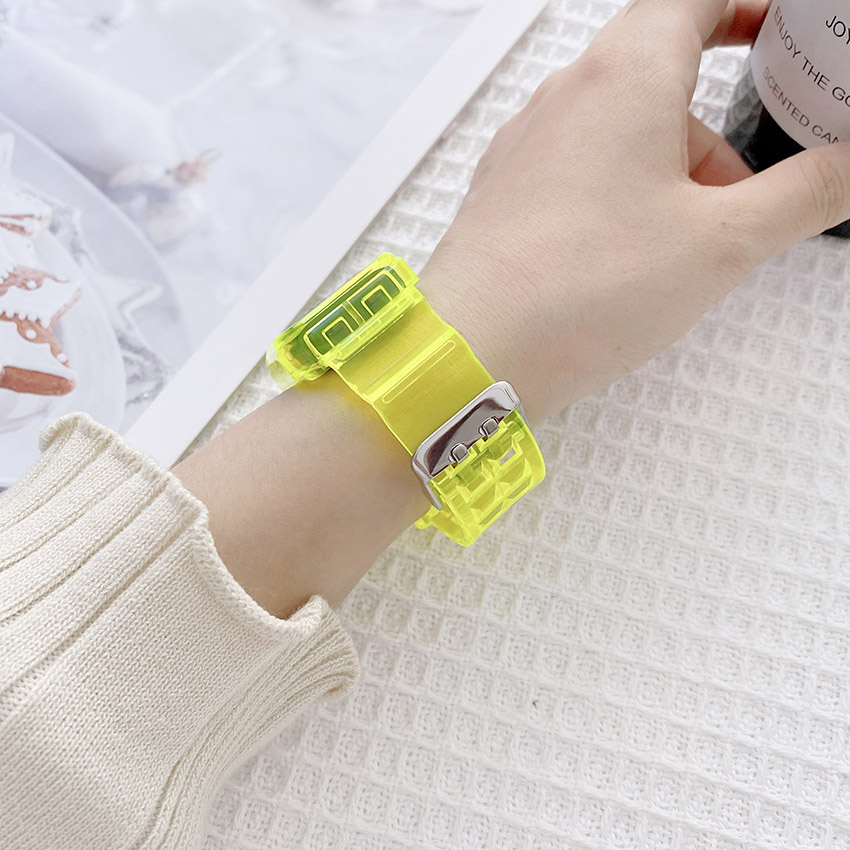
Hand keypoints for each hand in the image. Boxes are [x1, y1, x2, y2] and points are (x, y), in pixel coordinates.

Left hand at [419, 0, 849, 426]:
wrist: (472, 354)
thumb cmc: (579, 290)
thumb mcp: (720, 243)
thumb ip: (802, 194)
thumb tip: (848, 167)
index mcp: (623, 75)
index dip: (748, 8)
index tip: (781, 32)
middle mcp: (565, 98)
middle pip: (661, 82)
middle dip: (714, 137)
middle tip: (747, 196)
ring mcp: (527, 148)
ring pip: (619, 140)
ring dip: (668, 182)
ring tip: (685, 256)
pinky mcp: (507, 198)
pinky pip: (579, 179)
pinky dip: (619, 205)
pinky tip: (626, 266)